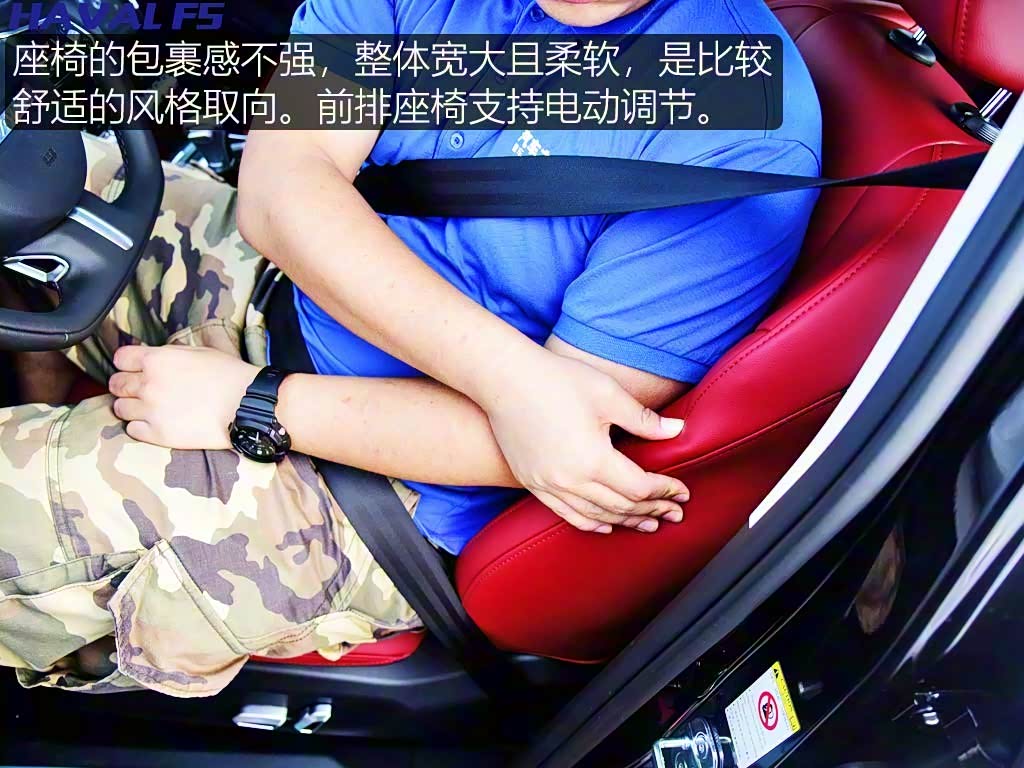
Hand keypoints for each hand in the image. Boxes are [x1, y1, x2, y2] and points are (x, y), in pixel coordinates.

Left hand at [109, 345, 260, 449]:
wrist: (247, 405)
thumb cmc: (229, 376)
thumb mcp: (198, 352)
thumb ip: (168, 354)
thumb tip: (153, 358)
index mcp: (157, 359)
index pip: (120, 358)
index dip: (127, 363)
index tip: (133, 369)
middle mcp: (148, 384)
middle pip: (116, 384)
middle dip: (125, 386)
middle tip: (140, 391)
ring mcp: (151, 411)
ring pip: (120, 408)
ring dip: (131, 407)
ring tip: (149, 409)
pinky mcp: (158, 434)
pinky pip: (132, 430)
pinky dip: (141, 427)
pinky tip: (157, 423)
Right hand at [486, 352, 688, 534]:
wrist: (503, 378)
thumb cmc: (557, 379)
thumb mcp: (608, 394)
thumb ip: (644, 419)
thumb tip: (677, 431)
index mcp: (592, 459)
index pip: (639, 487)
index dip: (665, 490)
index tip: (682, 491)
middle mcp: (569, 480)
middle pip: (620, 506)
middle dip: (652, 510)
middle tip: (675, 512)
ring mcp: (547, 485)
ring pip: (595, 515)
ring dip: (625, 521)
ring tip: (649, 522)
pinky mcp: (532, 482)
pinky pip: (565, 514)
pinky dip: (590, 523)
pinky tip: (606, 525)